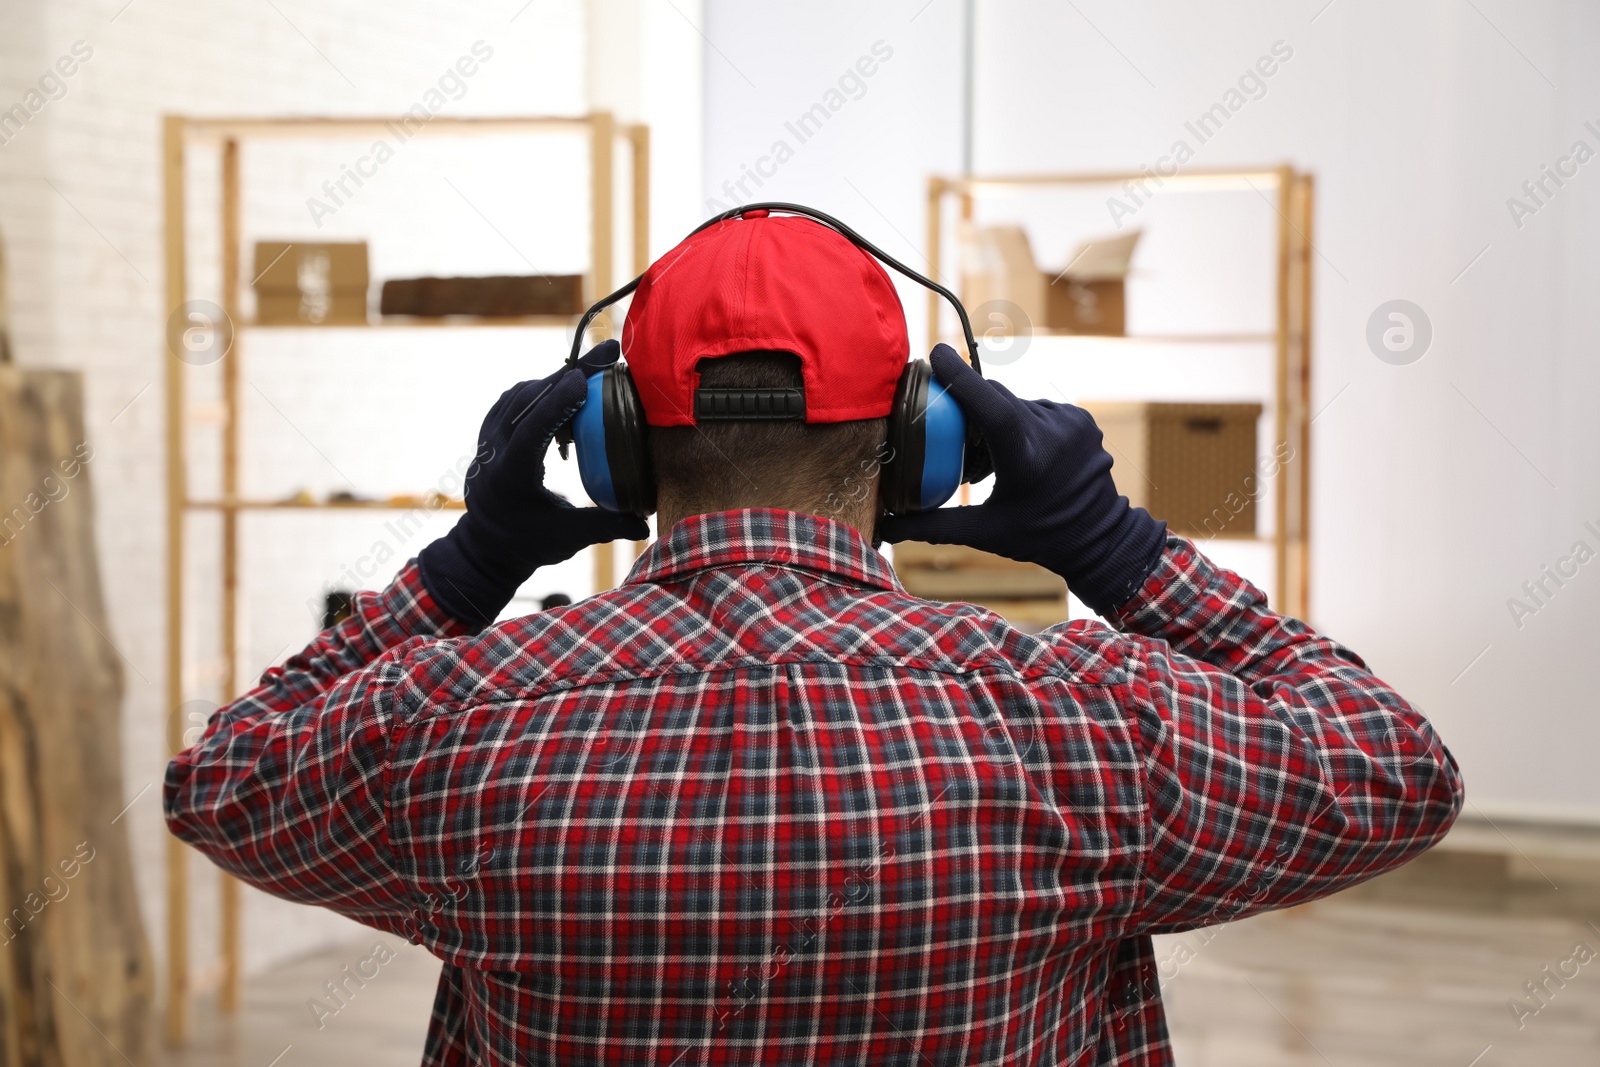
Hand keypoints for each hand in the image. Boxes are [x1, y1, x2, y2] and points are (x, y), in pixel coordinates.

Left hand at [418, 340, 648, 624]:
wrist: (485, 547)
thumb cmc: (528, 545)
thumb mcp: (567, 539)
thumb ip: (606, 527)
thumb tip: (646, 522)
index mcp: (509, 477)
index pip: (531, 430)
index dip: (556, 402)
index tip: (583, 378)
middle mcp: (493, 452)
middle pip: (527, 400)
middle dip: (568, 374)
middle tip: (607, 353)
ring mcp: (488, 439)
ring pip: (521, 393)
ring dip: (557, 377)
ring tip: (595, 366)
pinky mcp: (491, 431)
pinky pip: (516, 398)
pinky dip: (543, 388)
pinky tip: (570, 385)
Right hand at [877, 344, 1165, 615]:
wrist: (1101, 539)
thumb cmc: (1040, 537)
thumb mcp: (985, 533)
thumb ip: (933, 525)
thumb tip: (885, 527)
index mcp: (1026, 457)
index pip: (989, 404)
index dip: (961, 375)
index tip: (937, 353)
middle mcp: (1052, 432)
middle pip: (997, 400)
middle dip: (972, 406)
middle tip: (951, 426)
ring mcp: (1071, 422)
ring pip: (1017, 403)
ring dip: (999, 417)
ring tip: (993, 452)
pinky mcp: (1081, 419)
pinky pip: (1038, 409)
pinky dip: (1023, 422)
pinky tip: (1022, 450)